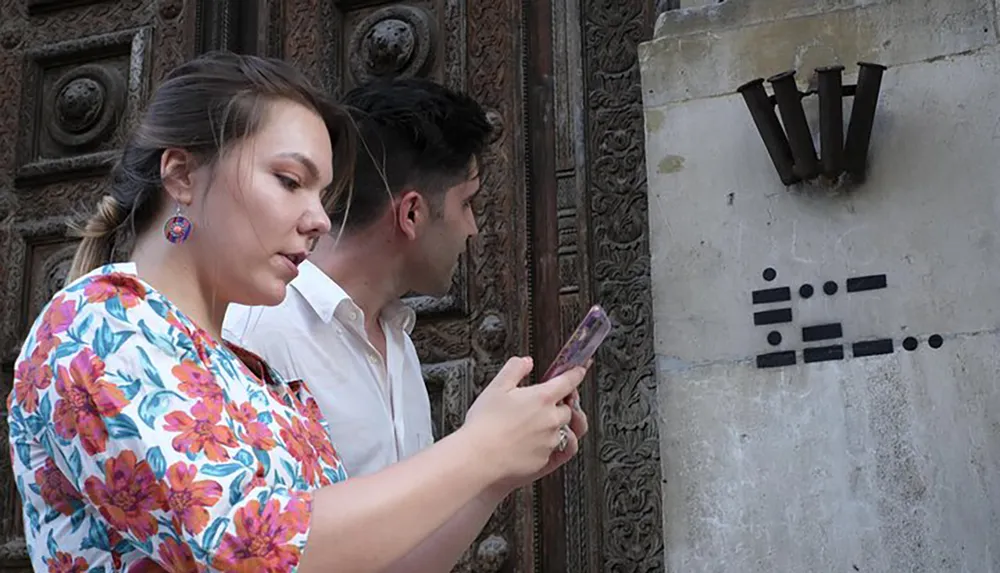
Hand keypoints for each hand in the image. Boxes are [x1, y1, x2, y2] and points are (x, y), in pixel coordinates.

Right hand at [460, 357, 587, 491]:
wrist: (478, 460)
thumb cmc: (484, 426)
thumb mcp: (496, 387)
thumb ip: (514, 370)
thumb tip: (526, 362)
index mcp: (542, 398)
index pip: (568, 381)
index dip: (576, 373)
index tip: (580, 369)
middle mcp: (551, 420)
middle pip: (569, 407)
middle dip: (565, 402)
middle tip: (555, 400)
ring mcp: (551, 442)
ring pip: (569, 430)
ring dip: (565, 424)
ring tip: (554, 422)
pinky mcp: (547, 461)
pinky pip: (564, 451)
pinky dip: (563, 444)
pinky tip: (554, 443)